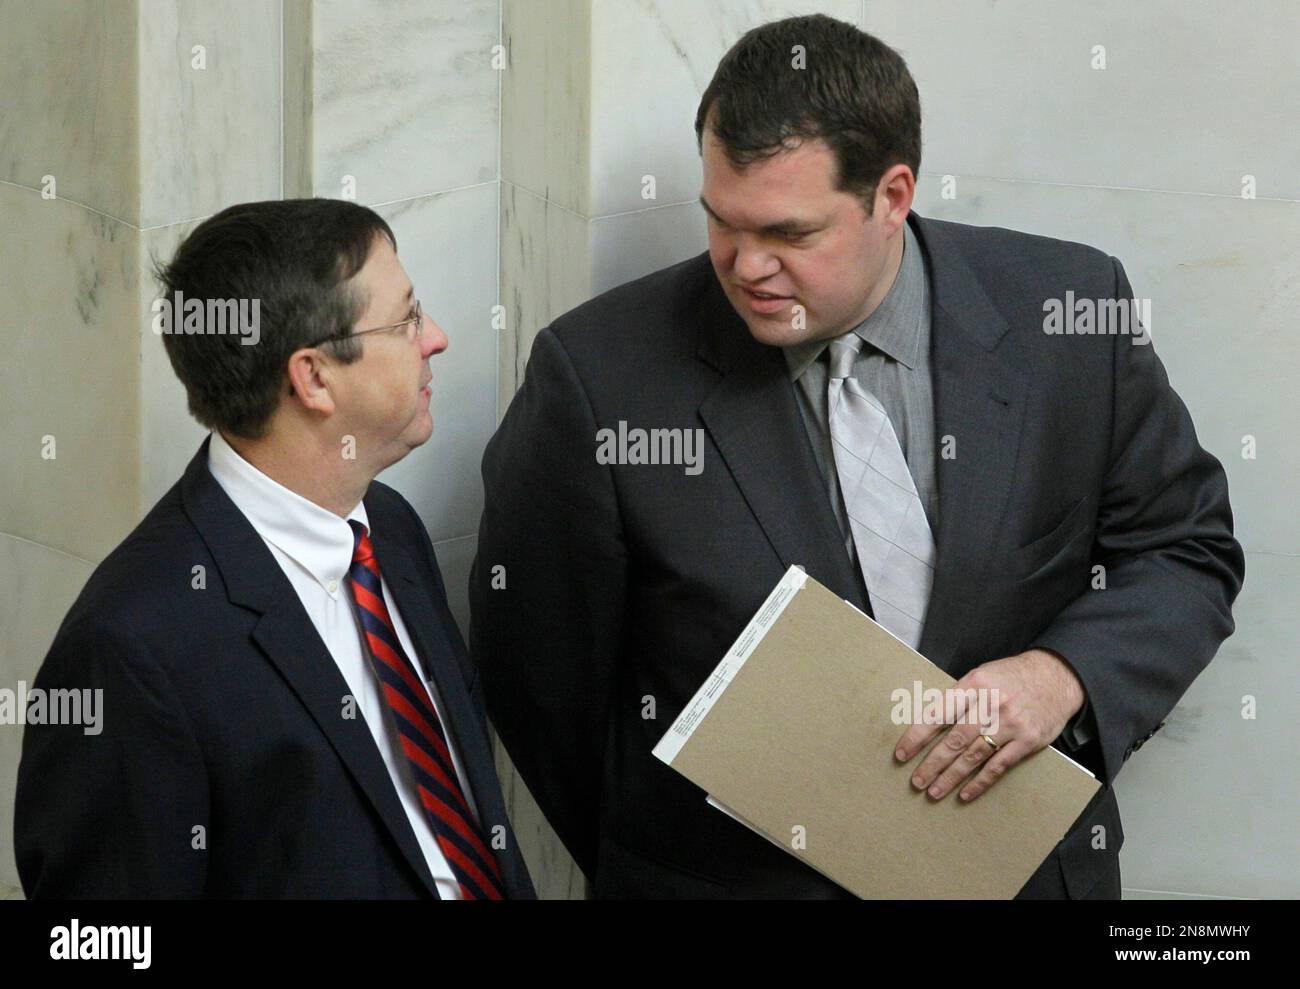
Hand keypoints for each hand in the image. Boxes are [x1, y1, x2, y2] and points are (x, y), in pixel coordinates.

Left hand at [893, 648, 1085, 802]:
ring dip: (951, 777)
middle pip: (955, 739)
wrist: (1056, 677)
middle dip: (932, 763)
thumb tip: (930, 724)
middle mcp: (991, 704)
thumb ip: (959, 698)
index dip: (918, 736)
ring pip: (974, 756)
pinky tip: (965, 794)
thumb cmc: (1011, 677)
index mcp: (974, 684)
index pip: (938, 713)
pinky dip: (980, 782)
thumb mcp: (982, 675)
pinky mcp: (1027, 741)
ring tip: (933, 791)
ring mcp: (1011, 724)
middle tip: (916, 781)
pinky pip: (998, 766)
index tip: (902, 753)